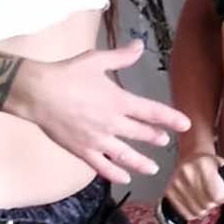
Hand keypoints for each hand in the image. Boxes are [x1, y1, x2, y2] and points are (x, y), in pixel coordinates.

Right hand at [10, 41, 190, 183]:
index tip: (185, 124)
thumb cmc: (67, 74)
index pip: (152, 112)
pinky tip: (124, 178)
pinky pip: (102, 166)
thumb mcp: (97, 60)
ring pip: (125, 155)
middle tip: (164, 141)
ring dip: (141, 162)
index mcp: (119, 101)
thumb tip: (139, 46)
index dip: (171, 118)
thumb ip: (121, 57)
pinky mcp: (82, 150)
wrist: (38, 93)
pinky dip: (114, 173)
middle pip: (141, 133)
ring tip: (152, 168)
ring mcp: (98, 140)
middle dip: (155, 137)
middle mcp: (112, 123)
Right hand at [162, 150, 223, 223]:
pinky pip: (187, 215)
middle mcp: (187, 172)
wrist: (193, 159)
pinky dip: (194, 211)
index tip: (222, 189)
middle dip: (214, 202)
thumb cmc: (213, 166)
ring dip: (204, 208)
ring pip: (198, 212)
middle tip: (212, 191)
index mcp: (203, 164)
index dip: (223, 196)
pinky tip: (195, 199)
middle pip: (208, 204)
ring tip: (203, 194)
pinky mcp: (169, 192)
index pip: (218, 196)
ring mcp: (176, 183)